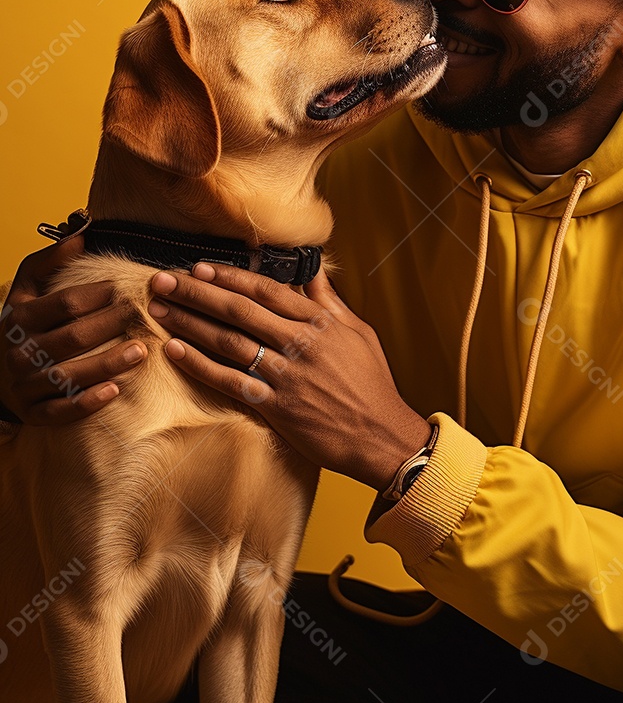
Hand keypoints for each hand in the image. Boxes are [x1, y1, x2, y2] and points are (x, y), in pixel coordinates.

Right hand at [0, 235, 147, 423]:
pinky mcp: (32, 412)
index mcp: (20, 317)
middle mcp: (20, 351)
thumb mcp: (25, 290)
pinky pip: (60, 410)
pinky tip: (115, 390)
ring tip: (142, 351)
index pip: (65, 304)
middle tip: (143, 316)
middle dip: (112, 325)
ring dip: (108, 363)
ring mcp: (25, 384)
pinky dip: (88, 402)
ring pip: (69, 375)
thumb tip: (80, 235)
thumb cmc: (20, 324)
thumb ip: (49, 261)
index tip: (126, 288)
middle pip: (73, 338)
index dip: (99, 295)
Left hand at [147, 263, 431, 490]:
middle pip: (239, 310)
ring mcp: (287, 375)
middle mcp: (300, 343)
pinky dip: (201, 365)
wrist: (381, 435)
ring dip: (190, 322)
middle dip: (196, 292)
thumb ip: (329, 301)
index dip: (230, 276)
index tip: (199, 267)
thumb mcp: (358, 333)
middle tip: (162, 279)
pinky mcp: (277, 407)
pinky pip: (231, 382)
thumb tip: (313, 270)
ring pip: (229, 341)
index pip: (266, 290)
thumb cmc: (372, 383)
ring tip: (160, 308)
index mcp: (319, 322)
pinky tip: (175, 351)